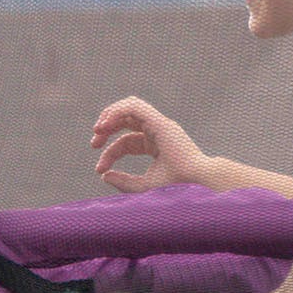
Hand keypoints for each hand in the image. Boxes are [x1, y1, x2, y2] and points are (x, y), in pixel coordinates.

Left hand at [91, 93, 208, 192]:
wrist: (198, 182)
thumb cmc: (177, 186)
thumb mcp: (144, 186)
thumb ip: (124, 182)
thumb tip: (104, 175)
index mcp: (156, 144)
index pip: (126, 142)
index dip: (109, 153)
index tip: (99, 170)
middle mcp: (158, 131)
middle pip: (126, 121)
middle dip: (106, 129)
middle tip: (94, 144)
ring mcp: (160, 125)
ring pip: (130, 107)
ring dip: (110, 114)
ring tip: (97, 129)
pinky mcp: (160, 122)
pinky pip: (134, 106)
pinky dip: (117, 111)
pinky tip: (105, 124)